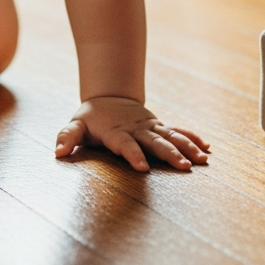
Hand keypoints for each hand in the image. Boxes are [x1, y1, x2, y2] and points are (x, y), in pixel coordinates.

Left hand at [56, 96, 209, 171]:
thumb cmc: (91, 118)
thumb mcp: (76, 125)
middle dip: (169, 154)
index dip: (133, 155)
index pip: (125, 144)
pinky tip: (207, 148)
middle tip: (184, 167)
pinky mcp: (160, 127)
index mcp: (117, 132)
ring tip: (201, 160)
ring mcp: (151, 128)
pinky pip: (179, 132)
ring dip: (187, 148)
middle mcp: (137, 130)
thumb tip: (58, 152)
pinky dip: (192, 138)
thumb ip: (67, 137)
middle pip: (155, 142)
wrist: (109, 96)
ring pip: (171, 137)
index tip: (143, 168)